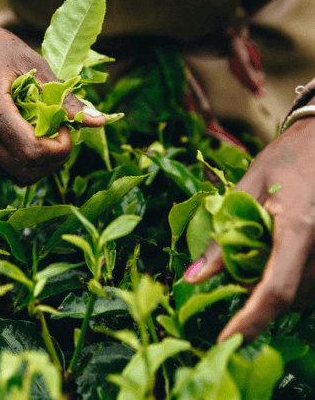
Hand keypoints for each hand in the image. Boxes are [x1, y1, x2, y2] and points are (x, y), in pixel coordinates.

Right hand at [0, 0, 104, 185]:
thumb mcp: (30, 62)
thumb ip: (63, 97)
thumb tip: (100, 122)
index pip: (31, 153)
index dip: (59, 150)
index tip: (67, 130)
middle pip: (24, 172)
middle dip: (51, 160)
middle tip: (60, 135)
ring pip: (11, 174)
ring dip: (36, 161)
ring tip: (42, 132)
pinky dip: (17, 156)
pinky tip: (21, 132)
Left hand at [183, 115, 314, 342]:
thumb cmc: (287, 156)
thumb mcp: (247, 187)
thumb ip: (222, 235)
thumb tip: (192, 278)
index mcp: (298, 228)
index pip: (275, 289)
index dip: (251, 320)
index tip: (226, 339)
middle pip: (288, 297)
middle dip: (255, 297)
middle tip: (233, 269)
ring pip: (302, 295)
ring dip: (272, 289)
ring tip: (256, 254)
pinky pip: (311, 282)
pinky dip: (288, 278)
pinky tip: (274, 256)